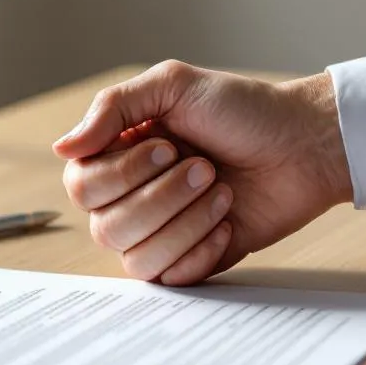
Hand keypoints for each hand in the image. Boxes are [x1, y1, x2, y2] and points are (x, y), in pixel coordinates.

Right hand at [53, 60, 352, 284]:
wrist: (304, 145)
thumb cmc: (243, 110)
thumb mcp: (174, 85)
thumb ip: (113, 109)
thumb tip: (61, 149)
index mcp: (118, 155)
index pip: (82, 186)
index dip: (125, 172)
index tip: (169, 145)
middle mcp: (131, 197)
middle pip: (106, 227)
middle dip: (162, 196)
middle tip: (205, 167)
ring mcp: (161, 231)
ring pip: (136, 258)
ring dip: (184, 223)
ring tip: (221, 192)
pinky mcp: (192, 260)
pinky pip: (171, 279)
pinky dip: (201, 250)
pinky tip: (227, 224)